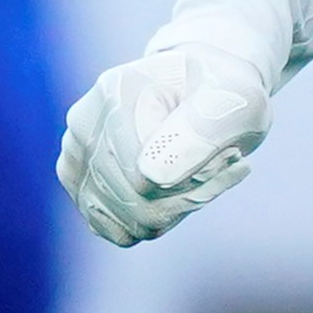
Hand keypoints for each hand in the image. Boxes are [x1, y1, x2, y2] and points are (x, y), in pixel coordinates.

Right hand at [60, 45, 275, 245]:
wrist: (204, 86)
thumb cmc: (224, 94)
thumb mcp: (233, 105)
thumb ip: (195, 136)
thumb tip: (151, 178)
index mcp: (118, 94)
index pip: (146, 176)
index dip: (199, 183)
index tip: (235, 160)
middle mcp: (85, 121)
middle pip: (133, 201)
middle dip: (190, 197)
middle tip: (223, 167)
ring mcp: (76, 148)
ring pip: (123, 220)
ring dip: (174, 210)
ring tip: (200, 177)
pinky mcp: (78, 173)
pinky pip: (110, 226)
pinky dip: (152, 221)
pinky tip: (175, 195)